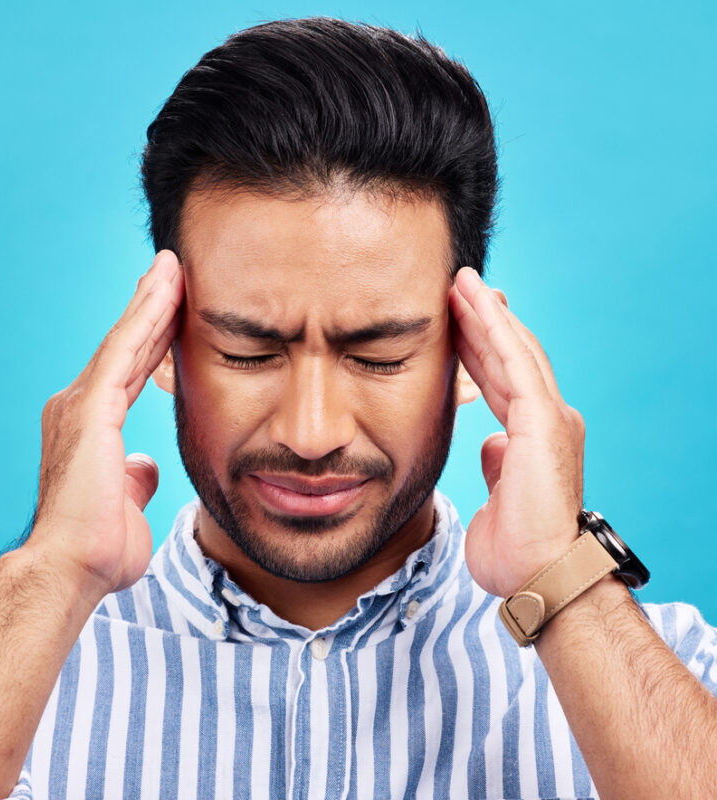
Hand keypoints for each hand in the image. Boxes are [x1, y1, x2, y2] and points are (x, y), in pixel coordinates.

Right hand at [25, 250, 184, 595]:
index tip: (175, 310)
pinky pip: (124, 352)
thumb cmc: (98, 546)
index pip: (129, 370)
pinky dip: (146, 318)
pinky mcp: (90, 408)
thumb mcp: (128, 500)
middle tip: (173, 271)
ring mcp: (82, 404)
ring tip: (173, 267)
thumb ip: (136, 476)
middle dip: (152, 308)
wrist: (73, 569)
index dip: (153, 337)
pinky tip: (166, 290)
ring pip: (125, 341)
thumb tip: (145, 465)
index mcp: (92, 426)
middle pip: (126, 347)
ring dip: (152, 301)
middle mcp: (80, 406)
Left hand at [449, 267, 584, 597]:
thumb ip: (498, 462)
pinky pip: (515, 364)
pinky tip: (476, 303)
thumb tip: (491, 444)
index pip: (501, 379)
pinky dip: (494, 331)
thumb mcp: (498, 495)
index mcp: (533, 436)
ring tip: (461, 282)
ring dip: (485, 314)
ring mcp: (549, 418)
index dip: (478, 348)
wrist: (540, 576)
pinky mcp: (544, 422)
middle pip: (509, 357)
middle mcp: (547, 419)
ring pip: (513, 351)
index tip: (454, 322)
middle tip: (456, 287)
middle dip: (480, 321)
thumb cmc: (517, 549)